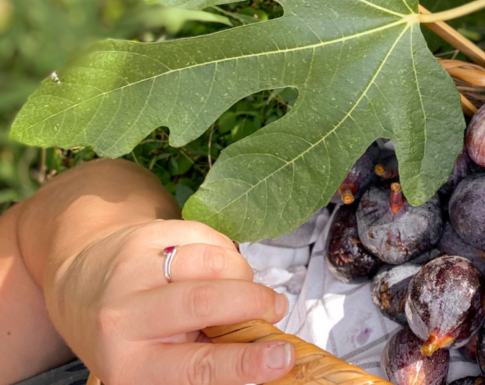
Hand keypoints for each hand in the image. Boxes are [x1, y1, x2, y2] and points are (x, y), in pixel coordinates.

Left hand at [50, 218, 294, 384]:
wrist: (83, 285)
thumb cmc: (132, 336)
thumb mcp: (157, 365)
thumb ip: (203, 360)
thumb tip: (269, 351)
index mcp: (130, 367)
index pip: (195, 367)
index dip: (244, 362)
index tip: (282, 357)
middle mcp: (123, 320)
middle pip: (202, 302)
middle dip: (252, 302)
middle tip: (277, 308)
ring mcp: (131, 272)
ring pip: (210, 262)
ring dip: (242, 274)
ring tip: (244, 288)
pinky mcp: (143, 235)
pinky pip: (205, 237)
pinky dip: (225, 253)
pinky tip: (220, 267)